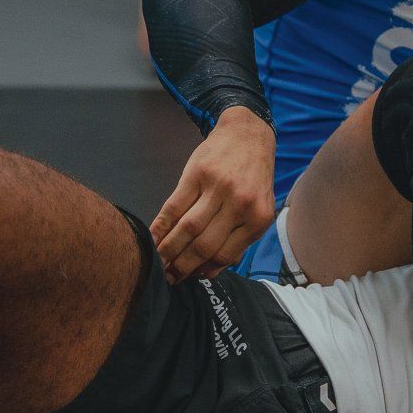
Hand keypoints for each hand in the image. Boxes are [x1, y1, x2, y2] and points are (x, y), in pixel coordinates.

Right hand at [150, 107, 276, 281]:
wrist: (247, 135)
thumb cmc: (252, 177)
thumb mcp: (258, 209)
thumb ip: (239, 240)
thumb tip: (210, 271)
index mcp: (257, 217)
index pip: (226, 253)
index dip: (204, 269)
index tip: (189, 277)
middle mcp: (239, 204)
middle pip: (205, 244)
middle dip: (183, 265)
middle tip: (169, 277)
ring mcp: (217, 188)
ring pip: (188, 228)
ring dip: (169, 249)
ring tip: (158, 263)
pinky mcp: (197, 174)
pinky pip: (174, 206)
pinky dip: (161, 225)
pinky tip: (154, 237)